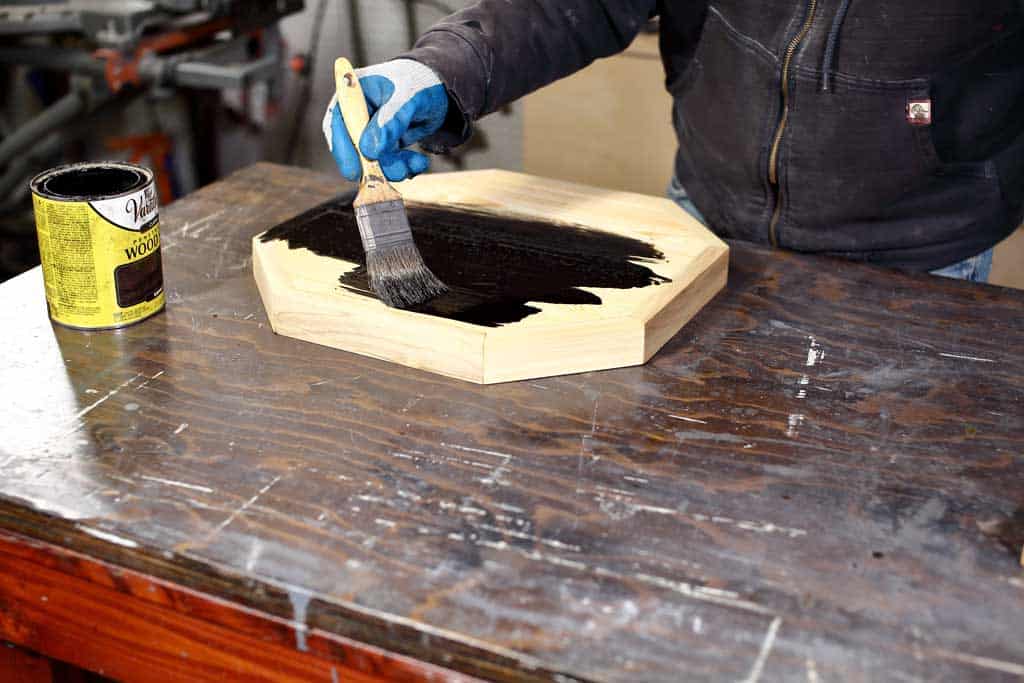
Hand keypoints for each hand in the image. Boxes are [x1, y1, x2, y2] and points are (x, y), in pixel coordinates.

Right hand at [322, 59, 448, 181]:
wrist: (436, 90)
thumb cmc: (417, 83)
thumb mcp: (408, 97)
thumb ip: (390, 120)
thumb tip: (369, 151)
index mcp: (352, 94)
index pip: (336, 124)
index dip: (343, 150)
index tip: (355, 171)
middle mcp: (354, 116)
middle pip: (352, 149)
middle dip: (376, 164)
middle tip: (400, 170)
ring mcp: (366, 133)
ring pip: (372, 162)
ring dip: (394, 168)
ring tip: (417, 162)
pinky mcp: (381, 147)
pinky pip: (387, 166)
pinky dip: (403, 168)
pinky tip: (418, 162)